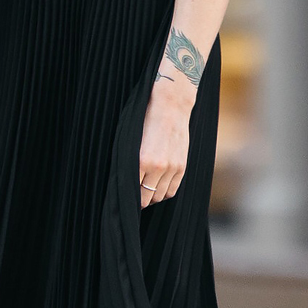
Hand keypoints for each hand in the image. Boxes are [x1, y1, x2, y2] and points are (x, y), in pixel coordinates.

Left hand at [138, 74, 192, 206]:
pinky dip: (164, 192)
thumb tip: (124, 181)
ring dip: (152, 196)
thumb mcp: (131, 141)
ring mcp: (172, 168)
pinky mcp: (182, 166)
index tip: (126, 199)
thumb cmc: (146, 120)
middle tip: (135, 197)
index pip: (134, 192)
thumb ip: (129, 163)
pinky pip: (173, 190)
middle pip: (148, 197)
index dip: (129, 199)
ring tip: (146, 191)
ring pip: (160, 195)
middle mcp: (158, 167)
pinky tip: (158, 187)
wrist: (171, 106)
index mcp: (142, 161)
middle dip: (140, 200)